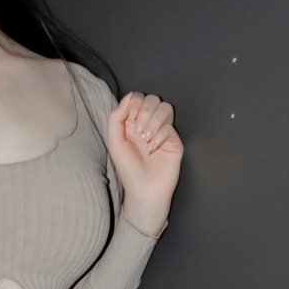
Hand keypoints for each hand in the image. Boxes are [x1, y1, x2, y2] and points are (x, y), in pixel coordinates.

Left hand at [109, 89, 182, 234]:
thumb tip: (128, 98)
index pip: (136, 98)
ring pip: (165, 108)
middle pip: (152, 99)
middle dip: (145, 112)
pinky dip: (159, 136)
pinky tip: (153, 149)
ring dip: (153, 122)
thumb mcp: (114, 142)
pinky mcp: (173, 140)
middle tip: (139, 132)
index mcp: (131, 122)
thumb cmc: (128, 170)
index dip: (134, 103)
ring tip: (146, 140)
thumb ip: (116, 118)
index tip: (130, 119)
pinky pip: (170, 127)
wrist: (145, 190)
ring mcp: (162, 130)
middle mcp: (147, 123)